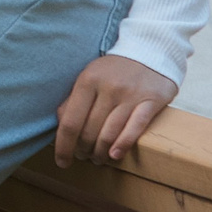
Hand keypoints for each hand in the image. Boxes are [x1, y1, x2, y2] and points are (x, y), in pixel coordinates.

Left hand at [54, 54, 176, 165]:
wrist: (150, 50)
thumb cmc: (114, 70)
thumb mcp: (89, 77)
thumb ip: (74, 100)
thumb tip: (60, 125)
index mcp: (87, 81)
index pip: (70, 121)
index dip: (63, 146)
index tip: (62, 161)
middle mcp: (108, 88)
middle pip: (90, 130)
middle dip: (83, 150)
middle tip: (83, 157)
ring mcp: (130, 95)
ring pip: (110, 132)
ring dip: (101, 152)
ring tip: (97, 159)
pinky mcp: (151, 101)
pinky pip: (135, 127)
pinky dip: (123, 144)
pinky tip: (115, 155)